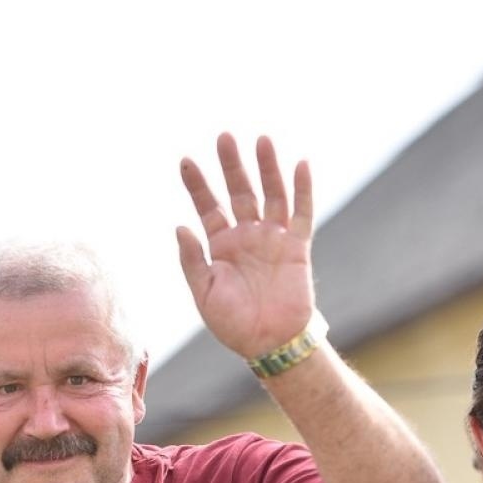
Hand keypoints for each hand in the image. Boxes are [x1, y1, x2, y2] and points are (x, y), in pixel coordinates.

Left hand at [176, 133, 316, 360]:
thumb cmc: (233, 324)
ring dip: (267, 168)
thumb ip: (192, 259)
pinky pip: (302, 213)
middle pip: (239, 192)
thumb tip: (180, 225)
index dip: (197, 184)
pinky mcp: (297, 247)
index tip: (186, 160)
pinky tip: (301, 165)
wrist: (269, 344)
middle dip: (232, 166)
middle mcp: (246, 236)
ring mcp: (273, 239)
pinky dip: (303, 190)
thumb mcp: (204, 292)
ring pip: (271, 195)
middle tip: (224, 137)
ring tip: (261, 140)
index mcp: (221, 246)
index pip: (207, 206)